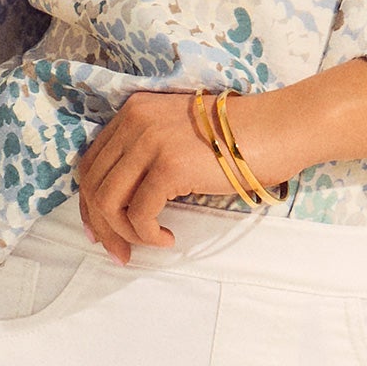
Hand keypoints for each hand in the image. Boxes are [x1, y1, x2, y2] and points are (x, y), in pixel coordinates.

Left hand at [73, 90, 234, 262]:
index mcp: (134, 112)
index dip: (90, 204)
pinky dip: (149, 235)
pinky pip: (139, 215)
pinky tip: (169, 238)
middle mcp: (135, 122)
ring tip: (151, 243)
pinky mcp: (168, 166)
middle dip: (102, 227)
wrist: (277, 129)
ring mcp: (150, 142)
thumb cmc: (237, 141)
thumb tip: (119, 205)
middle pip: (93, 185)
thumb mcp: (178, 136)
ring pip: (109, 202)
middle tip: (120, 253)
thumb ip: (146, 154)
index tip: (101, 232)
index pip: (91, 164)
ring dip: (126, 233)